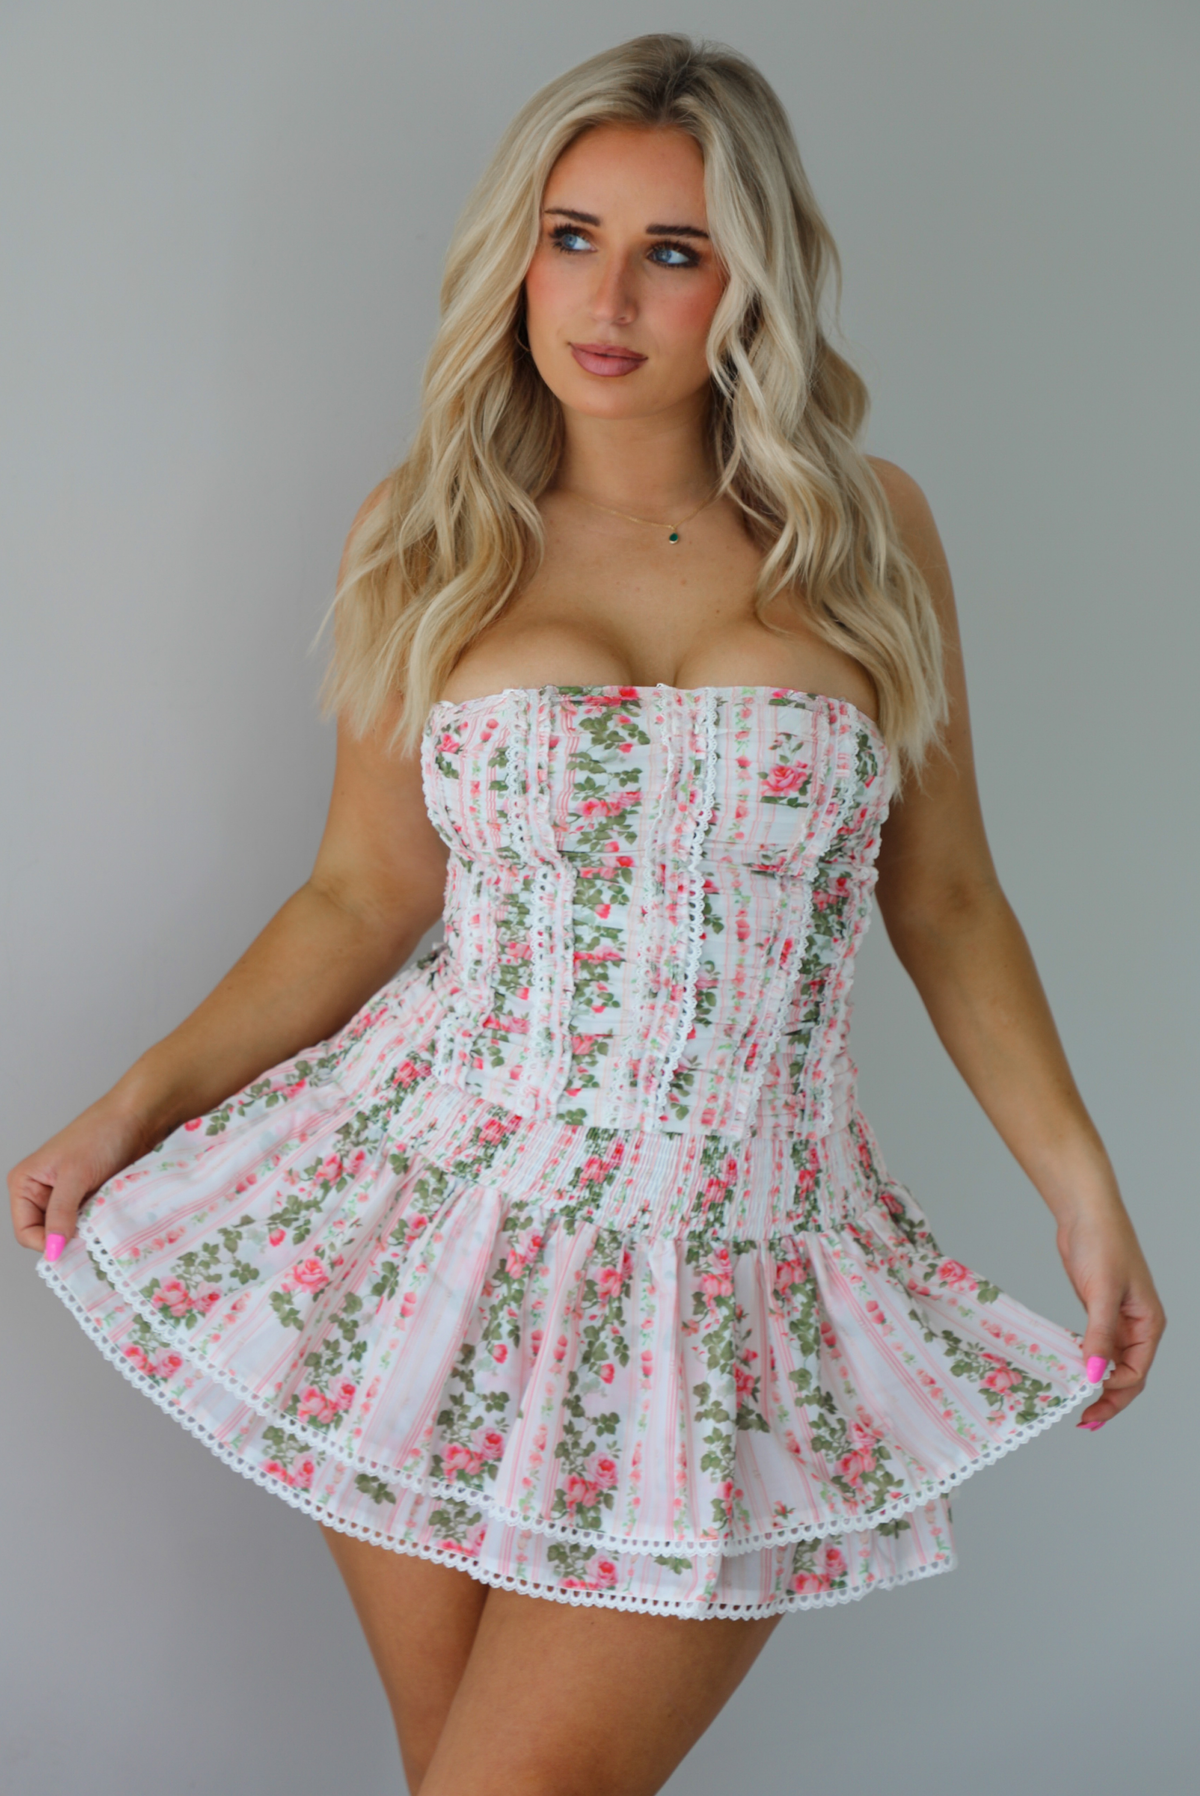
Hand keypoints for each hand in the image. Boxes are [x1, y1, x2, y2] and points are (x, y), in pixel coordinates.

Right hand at [8, 1096, 156, 1260]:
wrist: (137, 1116)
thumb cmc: (101, 1134)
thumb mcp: (76, 1175)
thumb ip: (60, 1213)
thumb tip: (52, 1249)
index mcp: (25, 1183)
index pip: (26, 1231)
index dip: (46, 1242)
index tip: (72, 1245)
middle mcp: (41, 1191)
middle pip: (47, 1233)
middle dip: (67, 1237)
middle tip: (90, 1234)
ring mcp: (66, 1194)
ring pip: (70, 1230)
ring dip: (85, 1230)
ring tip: (101, 1220)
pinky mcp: (88, 1195)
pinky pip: (88, 1221)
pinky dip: (97, 1223)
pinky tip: (109, 1216)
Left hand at [1056, 1199, 1165, 1428]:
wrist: (1086, 1212)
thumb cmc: (1102, 1244)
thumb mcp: (1101, 1291)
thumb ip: (1099, 1334)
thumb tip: (1096, 1373)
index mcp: (1148, 1324)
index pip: (1137, 1372)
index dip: (1115, 1391)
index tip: (1089, 1400)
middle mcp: (1137, 1326)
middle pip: (1126, 1374)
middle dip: (1108, 1398)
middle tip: (1084, 1420)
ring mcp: (1117, 1319)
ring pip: (1110, 1362)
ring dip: (1095, 1382)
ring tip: (1074, 1402)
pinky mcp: (1097, 1311)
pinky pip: (1094, 1345)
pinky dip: (1084, 1360)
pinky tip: (1068, 1371)